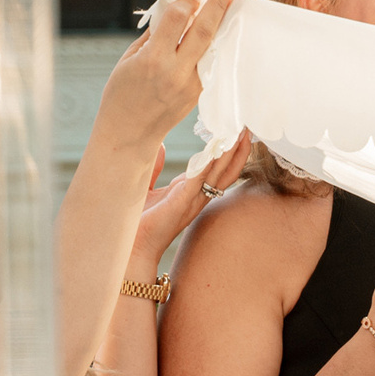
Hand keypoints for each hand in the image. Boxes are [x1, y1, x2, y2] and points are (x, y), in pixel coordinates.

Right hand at [92, 0, 237, 153]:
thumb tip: (174, 15)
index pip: (176, 20)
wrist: (129, 133)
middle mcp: (175, 72)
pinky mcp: (198, 94)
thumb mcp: (128, 59)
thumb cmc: (122, 93)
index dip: (185, 3)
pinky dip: (216, 48)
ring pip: (212, 49)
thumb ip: (153, 37)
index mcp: (153, 59)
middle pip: (204, 32)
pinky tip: (221, 36)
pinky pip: (211, 65)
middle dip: (217, 6)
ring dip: (222, 27)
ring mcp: (191, 85)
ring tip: (231, 8)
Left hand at [125, 129, 250, 282]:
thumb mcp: (142, 188)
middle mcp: (195, 197)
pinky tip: (218, 149)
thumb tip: (157, 146)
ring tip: (241, 134)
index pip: (212, 168)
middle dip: (237, 149)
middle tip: (246, 127)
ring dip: (231, 154)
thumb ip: (151, 167)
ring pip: (218, 173)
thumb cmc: (134, 224)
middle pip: (224, 170)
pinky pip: (200, 181)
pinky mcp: (179, 204)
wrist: (128, 249)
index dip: (225, 151)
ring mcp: (190, 201)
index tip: (233, 131)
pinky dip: (210, 165)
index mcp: (187, 192)